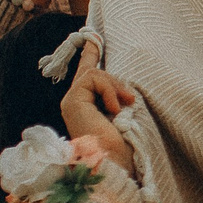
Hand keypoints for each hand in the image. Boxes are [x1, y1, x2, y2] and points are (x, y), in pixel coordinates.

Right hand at [58, 39, 138, 175]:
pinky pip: (93, 79)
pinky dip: (109, 91)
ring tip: (124, 107)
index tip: (92, 38)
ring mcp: (72, 102)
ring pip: (94, 74)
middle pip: (93, 72)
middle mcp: (76, 103)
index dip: (89, 55)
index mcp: (88, 107)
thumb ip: (119, 98)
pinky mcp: (72, 101)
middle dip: (115, 82)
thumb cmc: (124, 146)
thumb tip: (127, 90)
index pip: (87, 75)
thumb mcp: (125, 115)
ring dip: (115, 87)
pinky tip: (114, 110)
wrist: (115, 164)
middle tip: (130, 101)